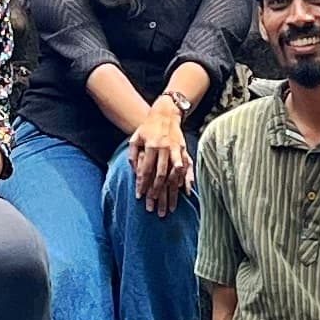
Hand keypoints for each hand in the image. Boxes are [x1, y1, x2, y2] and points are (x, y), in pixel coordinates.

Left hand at [127, 100, 193, 217]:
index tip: (139, 197)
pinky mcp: (183, 149)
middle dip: (157, 192)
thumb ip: (133, 154)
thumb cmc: (148, 127)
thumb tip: (133, 171)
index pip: (145, 170)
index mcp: (151, 146)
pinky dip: (184, 179)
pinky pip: (185, 167)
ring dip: (172, 191)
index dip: (142, 184)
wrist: (165, 112)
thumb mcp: (136, 137)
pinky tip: (183, 191)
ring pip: (174, 174)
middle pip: (160, 175)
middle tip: (154, 206)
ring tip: (170, 205)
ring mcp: (175, 149)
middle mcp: (164, 148)